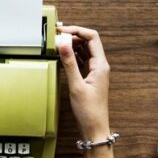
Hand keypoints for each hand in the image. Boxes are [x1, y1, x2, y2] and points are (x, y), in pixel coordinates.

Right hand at [57, 25, 113, 157]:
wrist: (95, 127)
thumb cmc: (89, 110)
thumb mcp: (76, 85)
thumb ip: (69, 63)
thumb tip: (63, 44)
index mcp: (101, 65)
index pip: (92, 37)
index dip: (77, 30)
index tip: (62, 31)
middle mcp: (100, 65)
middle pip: (88, 41)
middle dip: (73, 36)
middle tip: (57, 37)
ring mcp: (96, 71)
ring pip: (85, 50)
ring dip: (72, 45)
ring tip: (58, 45)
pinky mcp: (90, 76)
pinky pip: (82, 59)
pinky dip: (72, 55)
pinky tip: (63, 56)